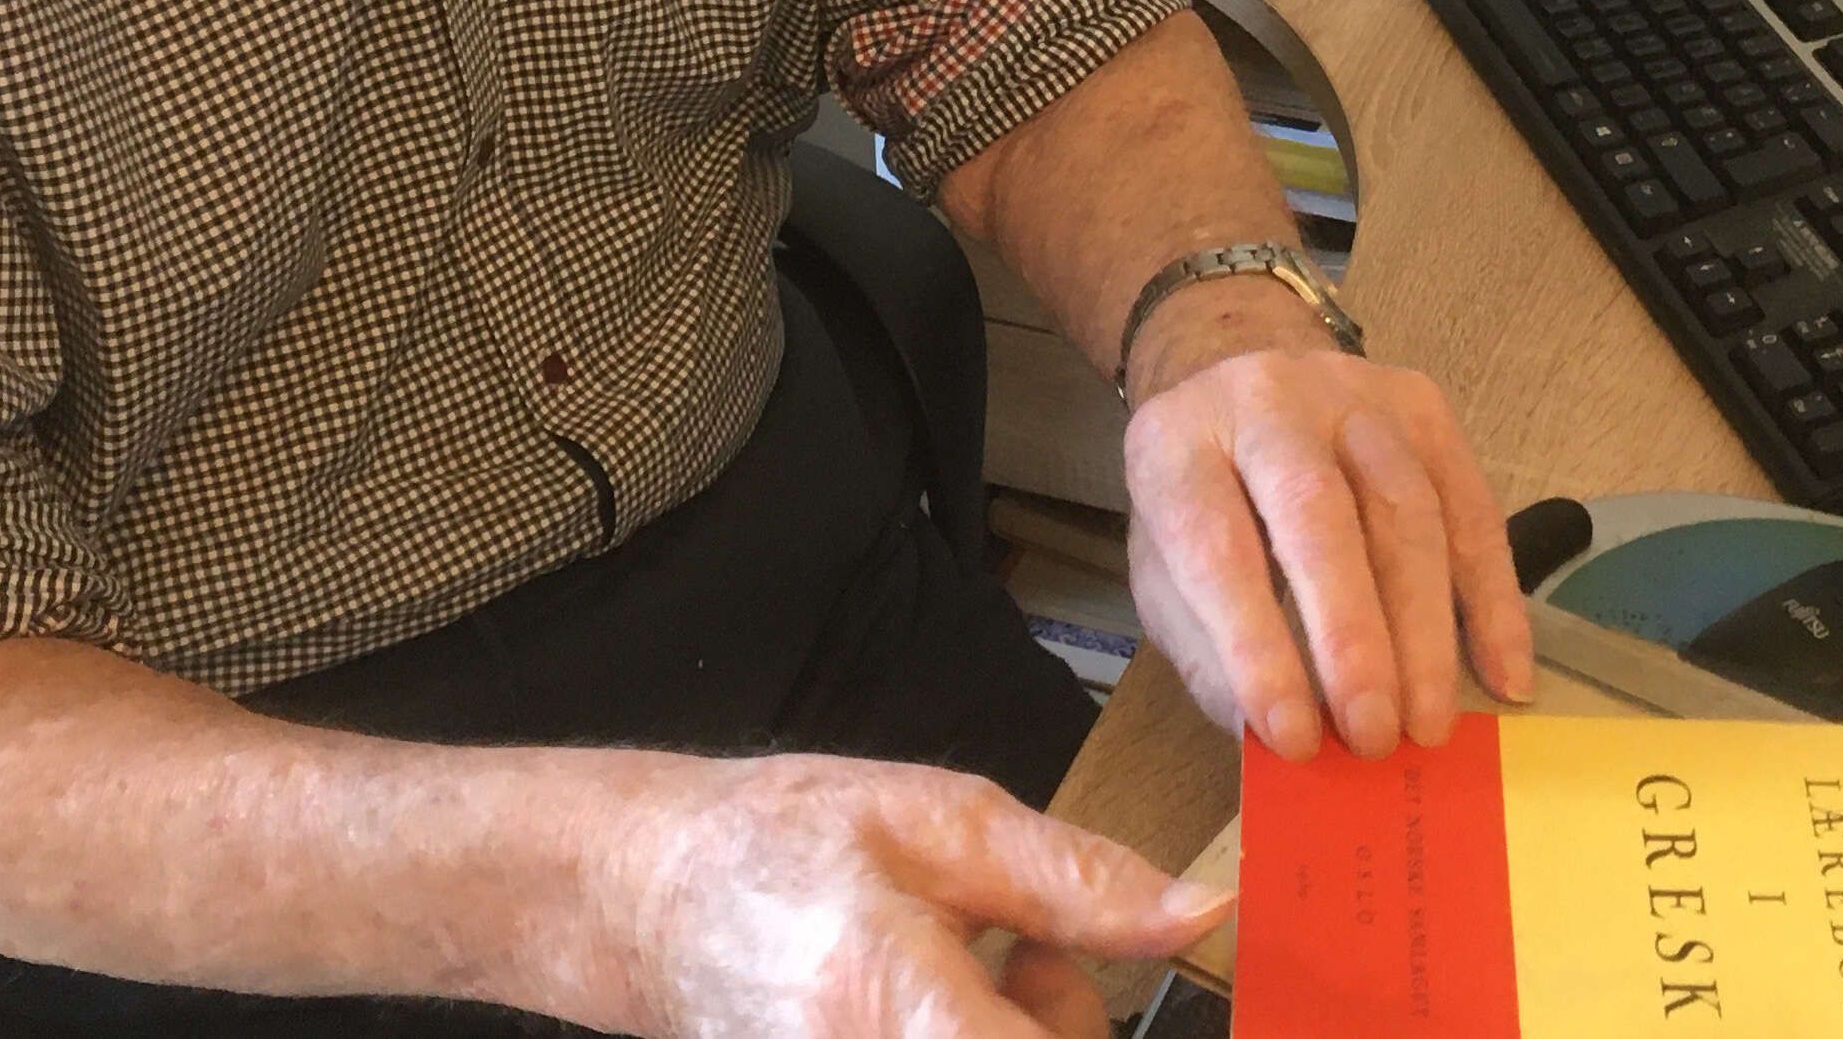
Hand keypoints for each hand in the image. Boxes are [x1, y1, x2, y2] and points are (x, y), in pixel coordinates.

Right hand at [581, 752, 1227, 1037]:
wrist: (644, 900)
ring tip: (968, 972)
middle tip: (1029, 958)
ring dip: (1023, 1032)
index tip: (1082, 964)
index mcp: (903, 1010)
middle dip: (1069, 1022)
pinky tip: (937, 1006)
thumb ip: (1077, 883)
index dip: (1090, 1017)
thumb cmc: (779, 848)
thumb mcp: (941, 824)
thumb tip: (1198, 916)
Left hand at [1118, 282, 1535, 761]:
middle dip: (1352, 637)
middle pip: (1318, 513)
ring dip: (1424, 630)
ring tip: (1429, 724)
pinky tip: (1503, 675)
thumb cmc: (1203, 503)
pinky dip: (1493, 599)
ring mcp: (1353, 394)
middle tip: (1374, 737)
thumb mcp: (1167, 576)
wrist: (1239, 384)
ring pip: (1407, 508)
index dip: (1257, 648)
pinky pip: (1474, 508)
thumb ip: (1210, 655)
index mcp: (1179, 446)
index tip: (1293, 738)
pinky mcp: (1424, 408)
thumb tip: (1279, 743)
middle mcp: (1266, 400)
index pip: (1218, 547)